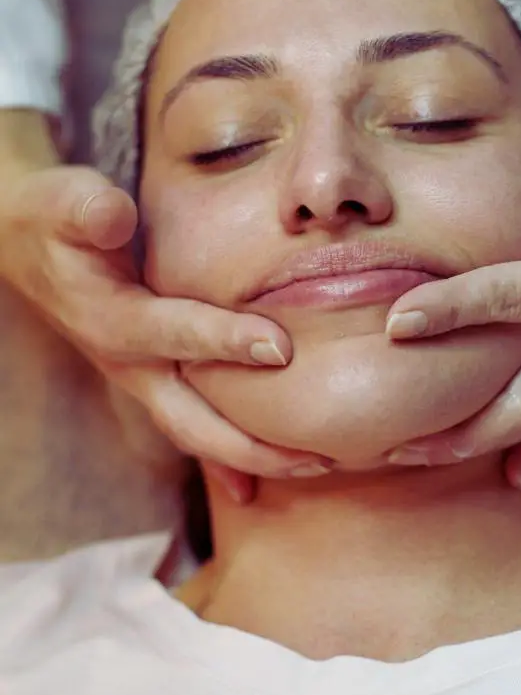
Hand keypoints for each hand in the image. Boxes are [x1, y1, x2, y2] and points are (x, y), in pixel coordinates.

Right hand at [0, 163, 331, 496]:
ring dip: (253, 457)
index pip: (176, 333)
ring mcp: (141, 381)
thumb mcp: (66, 203)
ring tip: (317, 468)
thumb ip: (90, 209)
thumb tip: (115, 214)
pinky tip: (255, 491)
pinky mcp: (152, 383)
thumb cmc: (58, 220)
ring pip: (198, 434)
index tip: (280, 347)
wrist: (27, 248)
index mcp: (114, 319)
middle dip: (253, 443)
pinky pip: (192, 430)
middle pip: (193, 417)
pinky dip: (225, 462)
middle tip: (318, 457)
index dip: (225, 340)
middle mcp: (129, 364)